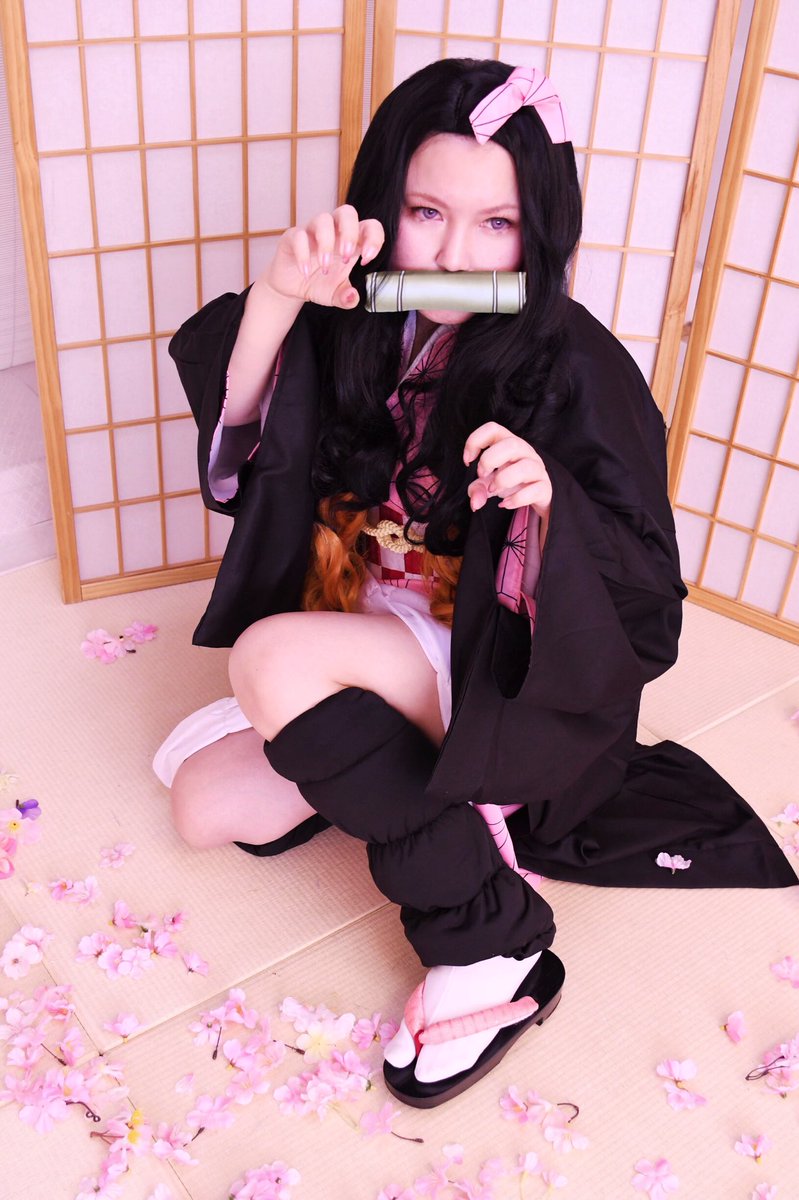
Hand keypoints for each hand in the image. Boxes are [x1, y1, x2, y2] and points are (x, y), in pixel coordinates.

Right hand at [262, 204, 384, 309]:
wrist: (292, 288)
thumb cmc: (318, 283)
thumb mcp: (336, 295)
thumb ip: (347, 298)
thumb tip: (352, 297)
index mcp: (349, 241)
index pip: (369, 226)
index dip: (374, 238)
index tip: (366, 259)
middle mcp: (333, 231)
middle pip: (347, 212)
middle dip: (350, 233)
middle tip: (345, 257)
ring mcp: (312, 231)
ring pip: (323, 219)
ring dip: (327, 243)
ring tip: (325, 268)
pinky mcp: (292, 237)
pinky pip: (299, 235)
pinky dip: (303, 255)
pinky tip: (305, 273)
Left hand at [464, 422, 551, 515]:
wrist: (538, 494)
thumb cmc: (511, 481)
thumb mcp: (490, 481)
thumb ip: (478, 488)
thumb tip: (475, 503)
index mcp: (508, 443)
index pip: (493, 429)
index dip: (475, 442)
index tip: (468, 461)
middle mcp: (525, 452)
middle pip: (511, 444)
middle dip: (490, 460)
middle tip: (482, 475)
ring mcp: (537, 468)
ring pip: (525, 467)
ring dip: (503, 480)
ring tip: (493, 490)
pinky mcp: (544, 487)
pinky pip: (534, 490)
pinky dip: (516, 499)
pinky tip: (505, 504)